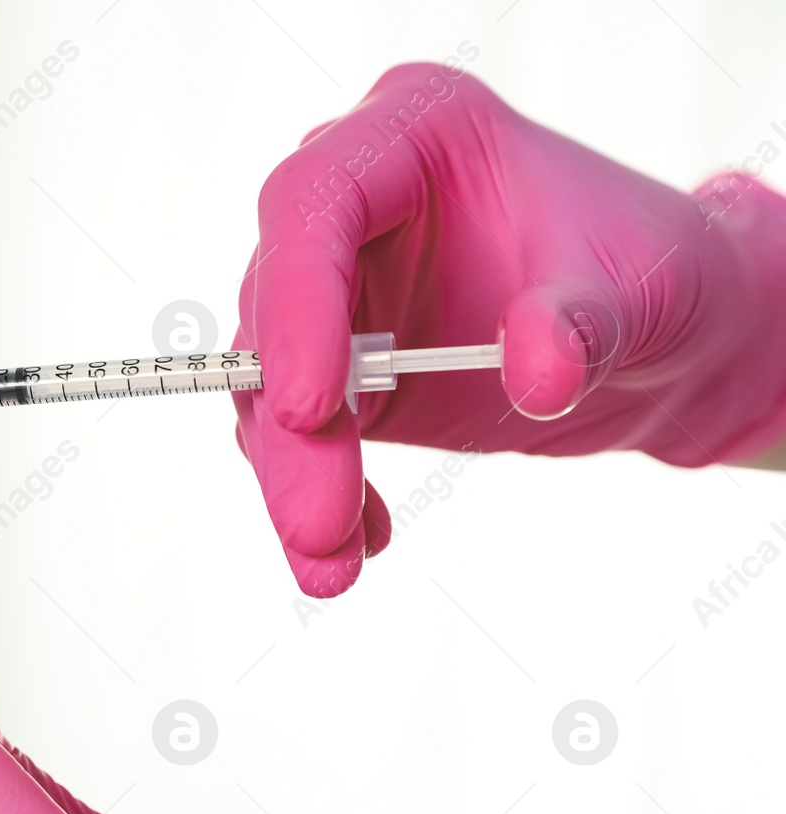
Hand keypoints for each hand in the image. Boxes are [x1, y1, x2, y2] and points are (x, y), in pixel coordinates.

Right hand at [240, 63, 785, 595]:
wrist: (658, 341)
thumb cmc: (651, 277)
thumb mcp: (641, 290)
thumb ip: (583, 321)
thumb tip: (536, 371)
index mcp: (411, 134)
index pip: (313, 204)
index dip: (297, 304)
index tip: (312, 409)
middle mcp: (352, 208)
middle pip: (276, 311)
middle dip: (292, 431)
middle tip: (318, 525)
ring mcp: (334, 291)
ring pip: (268, 386)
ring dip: (292, 480)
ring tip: (332, 566)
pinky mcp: (334, 369)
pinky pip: (296, 436)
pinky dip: (320, 495)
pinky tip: (365, 541)